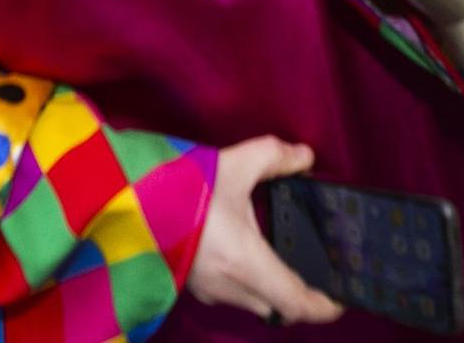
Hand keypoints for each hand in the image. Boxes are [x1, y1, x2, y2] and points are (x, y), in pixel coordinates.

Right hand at [185, 137, 343, 325]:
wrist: (120, 202)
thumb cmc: (179, 188)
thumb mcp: (233, 164)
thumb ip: (274, 157)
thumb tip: (305, 157)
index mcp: (247, 264)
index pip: (297, 304)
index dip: (325, 306)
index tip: (343, 295)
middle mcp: (230, 287)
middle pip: (279, 305)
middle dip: (299, 293)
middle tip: (314, 265)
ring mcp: (207, 290)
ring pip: (253, 300)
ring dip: (269, 285)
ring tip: (279, 252)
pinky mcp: (190, 283)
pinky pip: (229, 292)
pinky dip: (245, 279)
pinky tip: (241, 248)